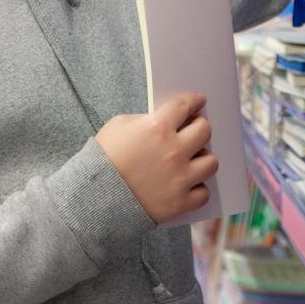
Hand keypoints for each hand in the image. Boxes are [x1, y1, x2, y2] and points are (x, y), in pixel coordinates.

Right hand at [96, 94, 219, 222]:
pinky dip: (197, 188)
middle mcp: (174, 151)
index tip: (199, 101)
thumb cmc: (103, 158)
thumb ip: (146, 120)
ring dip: (202, 158)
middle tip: (194, 129)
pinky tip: (187, 184)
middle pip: (204, 131)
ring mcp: (180, 178)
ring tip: (192, 159)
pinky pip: (203, 193)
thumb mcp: (119, 125)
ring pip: (211, 162)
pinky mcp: (180, 202)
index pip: (185, 106)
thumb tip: (165, 121)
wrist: (93, 197)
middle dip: (200, 126)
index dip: (194, 101)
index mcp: (158, 128)